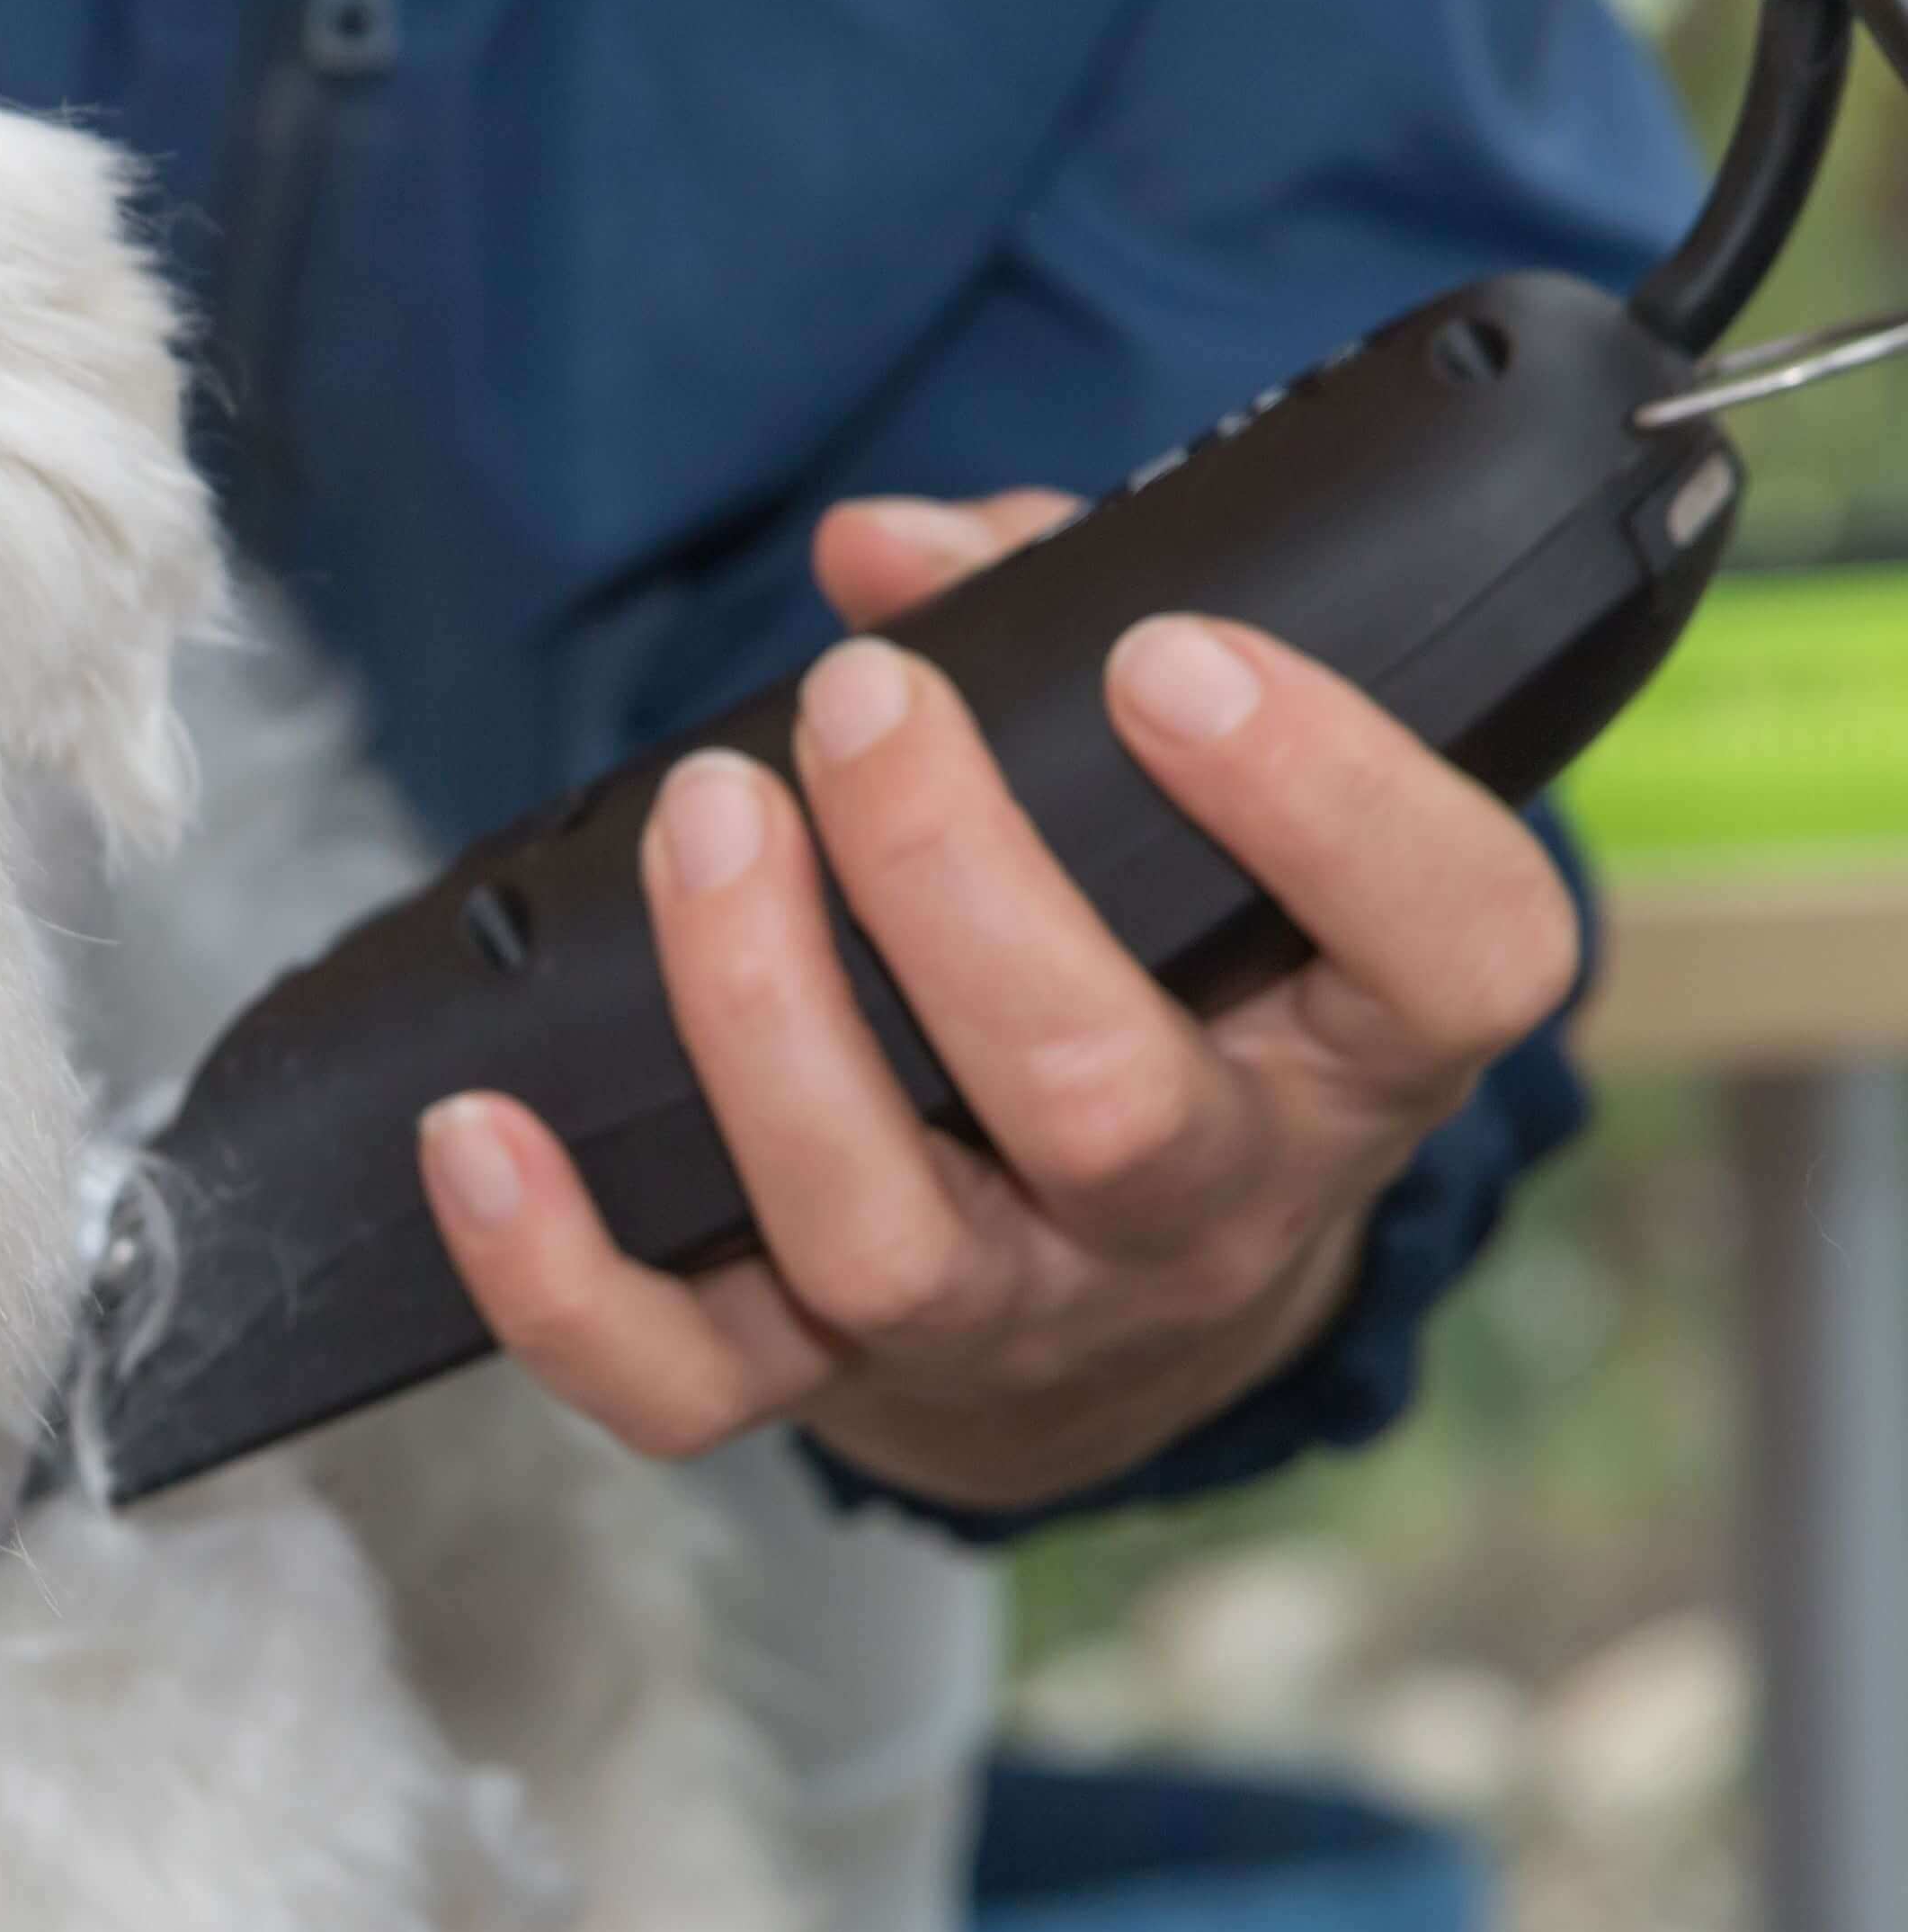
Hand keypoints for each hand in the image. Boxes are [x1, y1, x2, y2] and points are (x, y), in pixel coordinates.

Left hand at [411, 490, 1581, 1512]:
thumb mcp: (1197, 803)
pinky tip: (474, 1130)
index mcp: (1354, 1046)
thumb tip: (885, 546)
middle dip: (956, 882)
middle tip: (860, 701)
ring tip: (702, 822)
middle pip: (1100, 1100)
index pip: (1456, 953)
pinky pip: (679, 1382)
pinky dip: (555, 1275)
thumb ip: (1075, 626)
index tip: (1173, 658)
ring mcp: (1012, 1311)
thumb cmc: (1166, 960)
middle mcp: (1200, 1206)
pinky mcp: (829, 1384)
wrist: (1117, 1278)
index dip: (1337, 807)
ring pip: (882, 1236)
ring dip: (765, 1021)